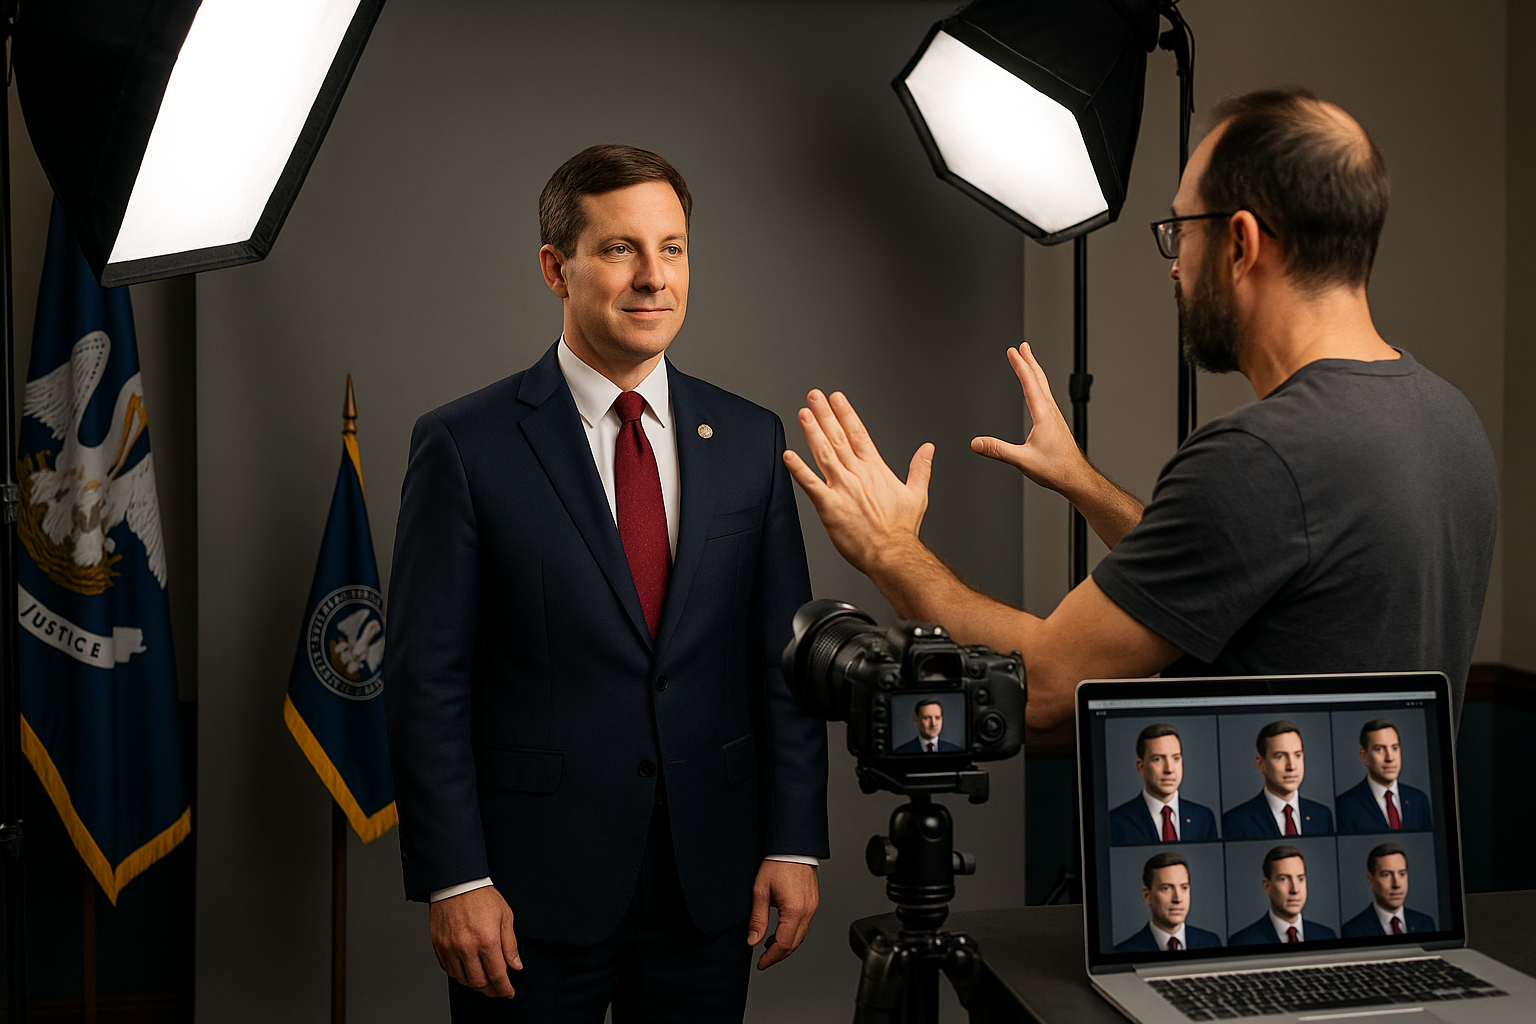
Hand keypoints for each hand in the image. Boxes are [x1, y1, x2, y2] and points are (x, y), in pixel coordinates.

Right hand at [429, 886, 521, 997]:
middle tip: (498, 990)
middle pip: (478, 982)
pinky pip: (449, 970)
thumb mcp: (505, 916)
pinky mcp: (438, 946)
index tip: (508, 993)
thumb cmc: (482, 896)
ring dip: (475, 984)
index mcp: (486, 939)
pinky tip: (468, 971)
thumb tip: (515, 966)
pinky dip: (460, 975)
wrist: (456, 883)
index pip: (497, 975)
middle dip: (491, 990)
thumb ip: (510, 944)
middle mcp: (466, 947)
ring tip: (485, 982)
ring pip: (462, 979)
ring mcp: (450, 947)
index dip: (504, 988)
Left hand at [747, 860, 818, 969]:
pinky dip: (793, 933)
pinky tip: (781, 930)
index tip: (761, 963)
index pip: (784, 944)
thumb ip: (758, 919)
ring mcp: (813, 907)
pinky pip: (804, 925)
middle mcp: (807, 911)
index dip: (771, 957)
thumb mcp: (760, 891)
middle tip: (764, 959)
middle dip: (778, 954)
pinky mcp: (813, 902)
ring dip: (786, 944)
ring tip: (769, 945)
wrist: (793, 846)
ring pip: (801, 936)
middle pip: (794, 944)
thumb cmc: (777, 863)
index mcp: (794, 910)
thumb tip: (753, 940)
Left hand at [783, 389, 932, 575]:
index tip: (836, 398)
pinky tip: (788, 455)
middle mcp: (858, 475)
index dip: (846, 414)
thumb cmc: (902, 531)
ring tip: (803, 413)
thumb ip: (920, 468)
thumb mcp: (917, 494)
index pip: (859, 434)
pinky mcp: (830, 508)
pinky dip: (799, 470)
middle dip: (825, 414)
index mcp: (876, 470)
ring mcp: (843, 490)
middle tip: (814, 396)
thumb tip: (928, 449)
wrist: (893, 555)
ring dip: (812, 432)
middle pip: (838, 438)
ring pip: (824, 454)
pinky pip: (811, 485)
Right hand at [970, 343, 1091, 497]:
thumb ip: (998, 450)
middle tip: (1023, 347)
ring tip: (1029, 362)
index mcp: (1043, 415)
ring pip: (1044, 387)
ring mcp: (1055, 417)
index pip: (1030, 383)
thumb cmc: (1056, 469)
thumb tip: (977, 443)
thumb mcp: (1022, 460)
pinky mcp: (1055, 424)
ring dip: (1035, 372)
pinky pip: (1046, 398)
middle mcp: (1051, 412)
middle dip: (1030, 361)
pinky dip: (1039, 386)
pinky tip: (1037, 392)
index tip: (1013, 351)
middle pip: (1040, 379)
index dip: (1020, 365)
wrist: (1076, 478)